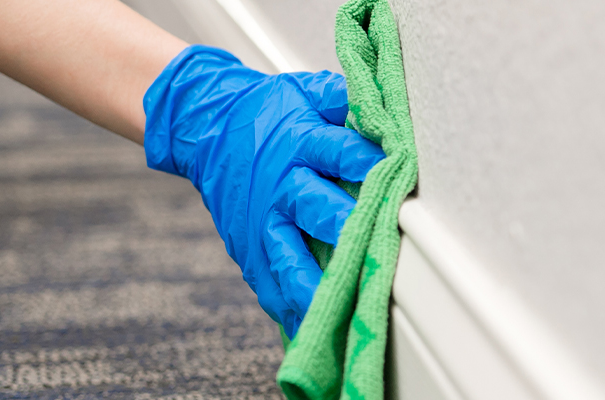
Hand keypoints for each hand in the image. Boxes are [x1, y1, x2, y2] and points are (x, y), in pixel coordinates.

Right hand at [143, 45, 384, 337]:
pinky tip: (306, 330)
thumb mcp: (304, 91)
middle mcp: (280, 184)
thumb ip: (342, 99)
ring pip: (289, 255)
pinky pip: (268, 281)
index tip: (396, 174)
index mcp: (299, 141)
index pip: (337, 151)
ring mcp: (262, 221)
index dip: (366, 162)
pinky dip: (287, 306)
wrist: (208, 130)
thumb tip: (381, 108)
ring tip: (335, 309)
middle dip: (344, 227)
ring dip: (313, 283)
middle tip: (374, 247)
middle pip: (314, 207)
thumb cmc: (269, 112)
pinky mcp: (249, 247)